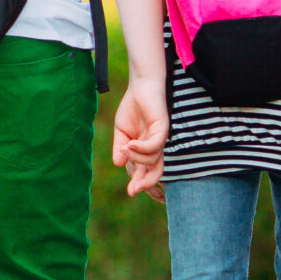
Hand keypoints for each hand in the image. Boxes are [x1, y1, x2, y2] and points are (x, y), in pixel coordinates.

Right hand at [112, 80, 167, 201]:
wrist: (141, 86)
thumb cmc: (133, 108)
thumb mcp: (121, 132)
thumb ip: (120, 149)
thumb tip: (118, 164)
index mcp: (146, 151)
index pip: (146, 172)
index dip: (143, 185)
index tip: (132, 193)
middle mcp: (156, 148)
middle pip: (155, 172)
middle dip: (145, 184)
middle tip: (132, 191)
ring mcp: (161, 139)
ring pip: (153, 160)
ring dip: (136, 159)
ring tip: (124, 148)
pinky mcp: (163, 129)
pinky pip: (154, 146)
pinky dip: (141, 149)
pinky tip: (130, 144)